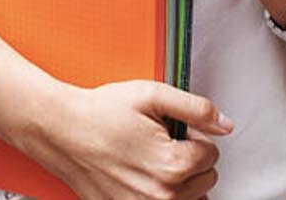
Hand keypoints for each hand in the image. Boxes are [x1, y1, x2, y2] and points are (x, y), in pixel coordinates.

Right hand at [22, 80, 232, 199]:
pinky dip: (162, 195)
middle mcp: (162, 197)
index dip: (194, 135)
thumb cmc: (100, 113)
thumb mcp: (152, 96)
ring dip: (178, 180)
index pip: (212, 154)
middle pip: (205, 179)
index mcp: (172, 166)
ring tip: (150, 160)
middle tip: (160, 142)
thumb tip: (225, 125)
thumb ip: (197, 109)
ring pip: (189, 198)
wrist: (61, 131)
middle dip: (189, 159)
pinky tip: (143, 177)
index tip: (172, 130)